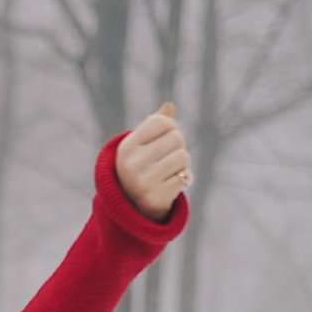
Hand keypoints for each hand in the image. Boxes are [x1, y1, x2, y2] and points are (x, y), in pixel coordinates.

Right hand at [115, 101, 193, 221]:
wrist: (132, 205)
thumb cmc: (140, 166)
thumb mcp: (141, 144)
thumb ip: (154, 125)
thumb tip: (169, 106)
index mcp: (127, 147)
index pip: (162, 121)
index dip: (171, 126)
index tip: (166, 136)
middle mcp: (132, 163)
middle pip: (176, 137)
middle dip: (178, 146)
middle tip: (168, 157)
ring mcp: (143, 182)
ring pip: (183, 157)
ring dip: (182, 164)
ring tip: (170, 170)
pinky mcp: (156, 197)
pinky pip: (184, 177)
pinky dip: (183, 179)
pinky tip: (172, 183)